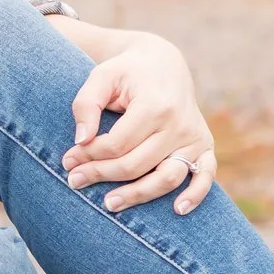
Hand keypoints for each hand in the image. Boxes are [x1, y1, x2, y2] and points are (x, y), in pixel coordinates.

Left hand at [62, 30, 217, 213]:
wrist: (163, 63)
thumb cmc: (126, 72)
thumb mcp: (101, 76)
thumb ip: (86, 105)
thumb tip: (80, 140)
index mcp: (154, 104)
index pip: (117, 143)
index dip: (89, 155)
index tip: (68, 160)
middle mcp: (178, 124)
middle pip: (137, 164)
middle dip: (102, 175)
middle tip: (74, 181)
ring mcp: (194, 137)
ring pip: (167, 177)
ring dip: (137, 195)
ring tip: (109, 204)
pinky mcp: (204, 145)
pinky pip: (206, 176)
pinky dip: (195, 195)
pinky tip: (177, 210)